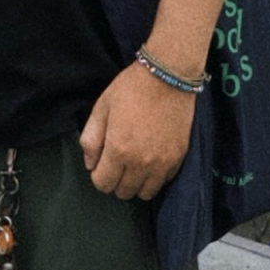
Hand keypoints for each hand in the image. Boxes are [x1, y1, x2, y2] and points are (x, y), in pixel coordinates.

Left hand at [79, 63, 195, 199]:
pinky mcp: (178, 158)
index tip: (102, 163)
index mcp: (118, 150)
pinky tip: (152, 160)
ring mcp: (162, 163)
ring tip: (135, 165)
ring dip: (137, 183)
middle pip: (124, 192)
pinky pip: (164, 181)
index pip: (103, 184)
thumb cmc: (131, 89)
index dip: (99, 176)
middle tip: (118, 162)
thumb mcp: (101, 108)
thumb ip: (90, 139)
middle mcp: (141, 163)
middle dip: (116, 181)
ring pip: (145, 193)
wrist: (168, 76)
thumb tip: (90, 164)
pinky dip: (156, 177)